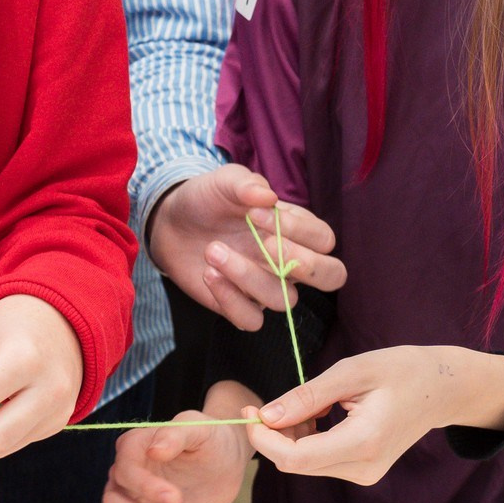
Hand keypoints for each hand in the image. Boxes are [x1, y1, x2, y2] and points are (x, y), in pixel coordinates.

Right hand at [103, 392, 254, 502]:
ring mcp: (132, 499)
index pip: (125, 470)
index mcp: (133, 446)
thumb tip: (154, 450)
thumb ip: (175, 435)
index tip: (175, 498)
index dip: (145, 487)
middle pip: (112, 501)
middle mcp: (125, 473)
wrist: (223, 461)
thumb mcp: (199, 429)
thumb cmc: (210, 438)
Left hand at [147, 166, 345, 331]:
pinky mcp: (240, 305)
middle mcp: (290, 261)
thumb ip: (246, 184)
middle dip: (305, 266)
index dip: (298, 230)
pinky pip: (251, 320)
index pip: (324, 239)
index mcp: (297, 229)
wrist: (172, 220)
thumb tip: (267, 196)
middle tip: (265, 246)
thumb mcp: (225, 181)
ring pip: (283, 300)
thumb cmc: (209, 198)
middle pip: (331, 277)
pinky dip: (230, 300)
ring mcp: (267, 285)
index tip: (255, 213)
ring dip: (248, 276)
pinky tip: (209, 274)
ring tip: (212, 250)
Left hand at [249, 345, 503, 484]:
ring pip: (304, 465)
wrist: (443, 389)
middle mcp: (364, 467)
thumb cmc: (403, 370)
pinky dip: (305, 440)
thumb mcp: (352, 371)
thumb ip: (308, 396)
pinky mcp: (363, 472)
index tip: (248, 411)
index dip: (263, 439)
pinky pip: (319, 462)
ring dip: (289, 437)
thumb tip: (266, 415)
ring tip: (305, 403)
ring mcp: (365, 474)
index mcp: (364, 441)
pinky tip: (316, 415)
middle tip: (266, 403)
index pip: (296, 458)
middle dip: (272, 436)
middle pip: (296, 464)